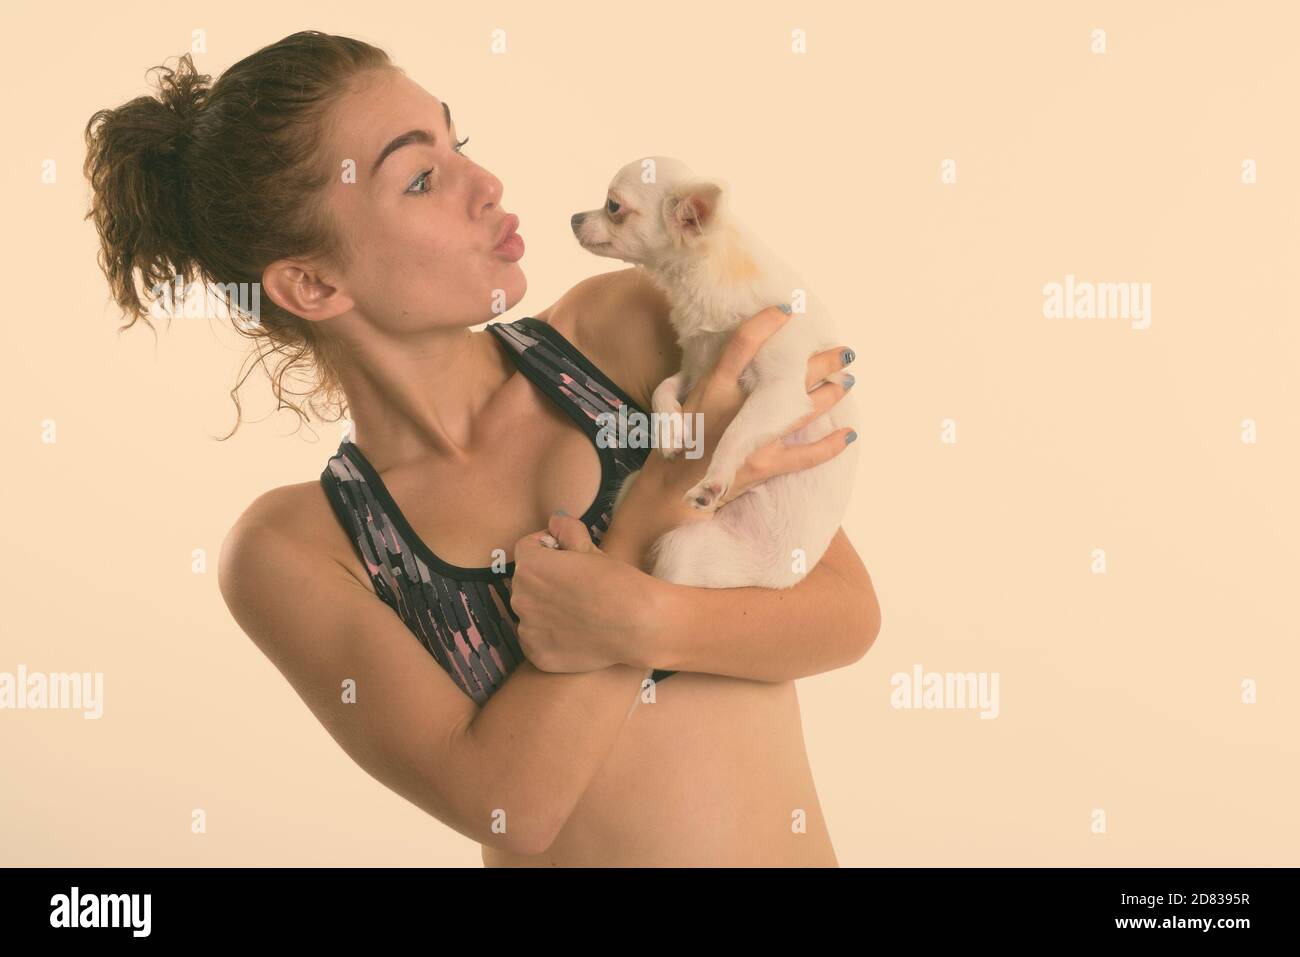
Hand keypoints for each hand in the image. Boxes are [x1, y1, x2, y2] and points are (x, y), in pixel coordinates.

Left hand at [508, 513, 668, 672]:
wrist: (638, 625)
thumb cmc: (617, 582)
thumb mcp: (590, 547)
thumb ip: (566, 530)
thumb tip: (555, 522)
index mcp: (530, 566)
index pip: (527, 548)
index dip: (548, 547)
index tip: (567, 556)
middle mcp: (520, 598)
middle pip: (527, 581)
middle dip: (545, 579)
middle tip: (576, 586)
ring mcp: (527, 630)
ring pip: (531, 612)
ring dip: (546, 608)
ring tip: (578, 611)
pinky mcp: (536, 654)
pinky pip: (536, 639)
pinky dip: (550, 636)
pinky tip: (575, 633)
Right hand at [638, 304, 856, 514]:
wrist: (674, 488)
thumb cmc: (679, 440)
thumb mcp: (680, 400)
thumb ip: (711, 377)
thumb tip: (736, 352)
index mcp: (715, 388)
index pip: (743, 343)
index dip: (767, 322)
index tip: (788, 309)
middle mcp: (739, 409)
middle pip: (791, 375)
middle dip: (823, 360)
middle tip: (843, 351)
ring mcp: (756, 437)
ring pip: (806, 409)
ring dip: (832, 392)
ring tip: (847, 380)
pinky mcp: (766, 464)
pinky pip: (808, 455)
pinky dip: (831, 446)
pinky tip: (849, 434)